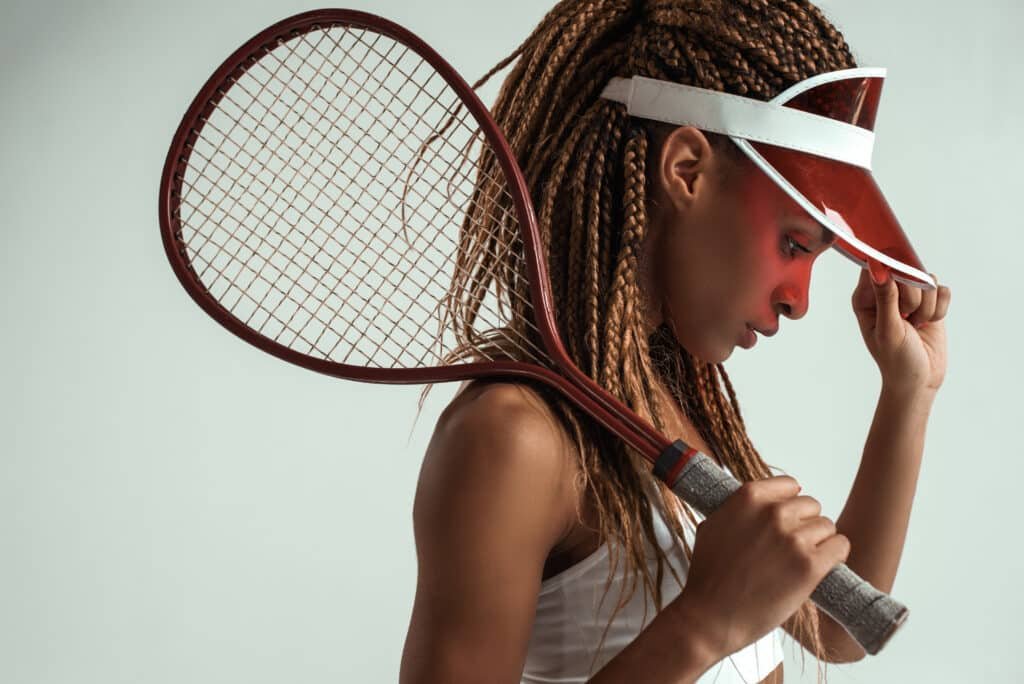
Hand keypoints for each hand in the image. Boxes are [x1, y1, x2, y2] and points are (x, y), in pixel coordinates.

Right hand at [670, 477, 848, 659]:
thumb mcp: (712, 526)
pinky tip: (821, 567)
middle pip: (811, 506)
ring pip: (827, 526)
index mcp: (749, 497)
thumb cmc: (708, 575)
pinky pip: (840, 546)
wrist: (711, 616)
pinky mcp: (810, 565)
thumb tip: (756, 504)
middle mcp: (773, 512)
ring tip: (802, 561)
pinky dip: (836, 556)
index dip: (789, 504)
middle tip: (791, 548)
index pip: (790, 485)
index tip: (785, 521)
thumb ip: (737, 509)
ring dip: (819, 542)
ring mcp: (793, 538)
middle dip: (804, 525)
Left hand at [851, 259, 950, 395]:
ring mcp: (910, 296)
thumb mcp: (888, 330)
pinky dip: (940, 309)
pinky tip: (929, 324)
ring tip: (916, 325)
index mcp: (865, 297)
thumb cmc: (896, 359)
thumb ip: (885, 298)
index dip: (891, 270)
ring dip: (927, 306)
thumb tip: (878, 268)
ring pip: (927, 280)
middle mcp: (886, 292)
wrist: (920, 379)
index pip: (876, 265)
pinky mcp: (930, 302)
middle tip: (907, 318)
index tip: (900, 284)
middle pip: (906, 270)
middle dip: (913, 296)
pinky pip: (943, 291)